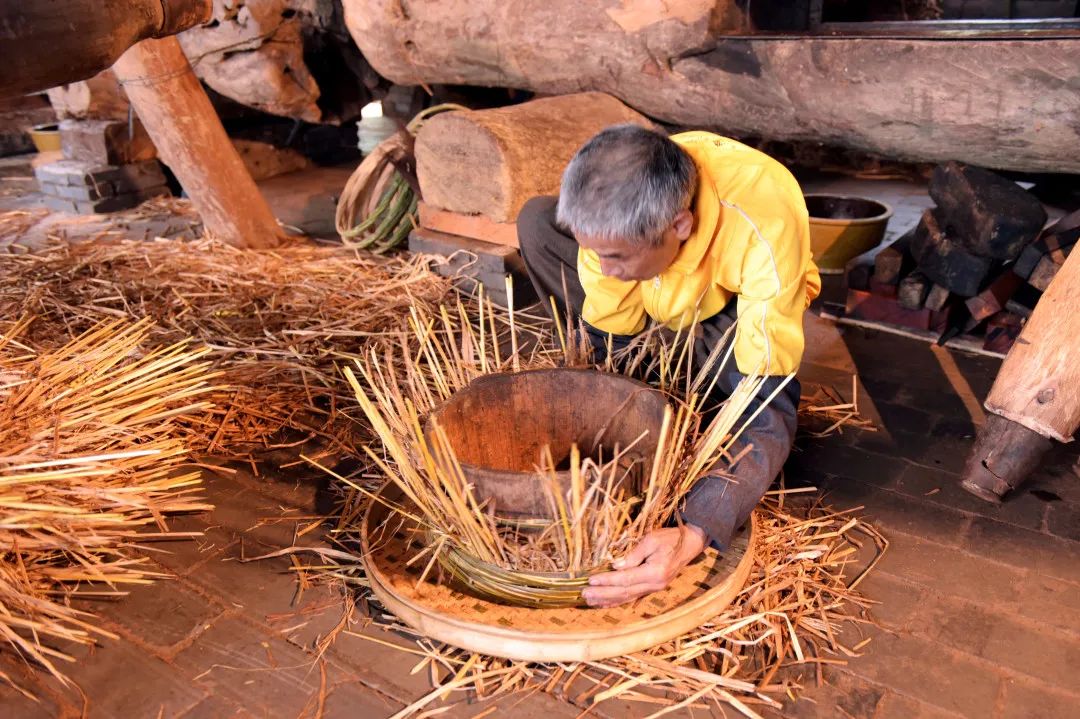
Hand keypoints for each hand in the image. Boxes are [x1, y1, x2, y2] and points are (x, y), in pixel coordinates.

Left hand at [582, 524, 707, 607]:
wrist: (690, 544)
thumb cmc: (670, 538)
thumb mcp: (651, 540)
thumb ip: (633, 555)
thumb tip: (615, 567)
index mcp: (654, 573)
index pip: (625, 579)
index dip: (607, 581)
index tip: (591, 581)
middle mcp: (655, 585)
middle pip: (624, 592)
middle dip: (603, 594)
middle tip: (584, 593)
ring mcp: (655, 589)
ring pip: (627, 598)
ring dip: (607, 600)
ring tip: (589, 601)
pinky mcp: (653, 588)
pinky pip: (632, 597)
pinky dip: (617, 601)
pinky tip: (605, 603)